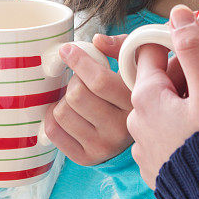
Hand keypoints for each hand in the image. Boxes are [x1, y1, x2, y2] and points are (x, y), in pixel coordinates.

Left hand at [42, 43, 132, 164]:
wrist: (145, 127)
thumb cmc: (133, 86)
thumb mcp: (136, 62)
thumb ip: (120, 46)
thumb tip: (96, 41)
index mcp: (134, 102)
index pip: (98, 81)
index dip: (78, 61)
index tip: (67, 50)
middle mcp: (121, 128)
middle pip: (76, 95)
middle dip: (74, 80)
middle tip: (82, 78)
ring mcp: (104, 146)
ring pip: (62, 112)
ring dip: (64, 98)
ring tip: (78, 97)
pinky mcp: (87, 157)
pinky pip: (53, 131)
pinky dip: (53, 116)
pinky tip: (68, 111)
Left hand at [126, 6, 198, 188]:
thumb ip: (193, 50)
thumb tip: (178, 12)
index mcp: (146, 98)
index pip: (150, 54)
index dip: (173, 45)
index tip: (195, 47)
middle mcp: (136, 123)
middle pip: (155, 84)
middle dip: (179, 78)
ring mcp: (144, 150)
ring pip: (159, 113)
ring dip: (179, 107)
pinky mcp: (156, 173)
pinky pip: (164, 140)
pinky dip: (179, 133)